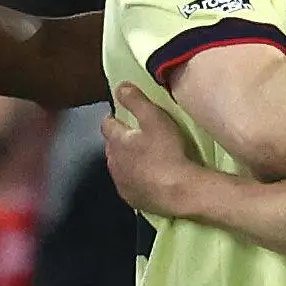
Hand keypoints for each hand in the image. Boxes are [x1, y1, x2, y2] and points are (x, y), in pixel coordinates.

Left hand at [102, 84, 203, 216]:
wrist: (178, 191)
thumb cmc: (167, 151)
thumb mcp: (154, 118)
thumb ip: (136, 101)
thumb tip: (119, 87)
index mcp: (117, 141)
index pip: (107, 125)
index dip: (113, 118)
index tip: (120, 115)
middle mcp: (113, 162)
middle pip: (111, 147)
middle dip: (119, 140)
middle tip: (135, 136)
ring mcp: (121, 183)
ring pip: (118, 166)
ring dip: (126, 160)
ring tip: (142, 157)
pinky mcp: (131, 198)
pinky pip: (128, 184)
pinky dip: (134, 178)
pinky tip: (146, 178)